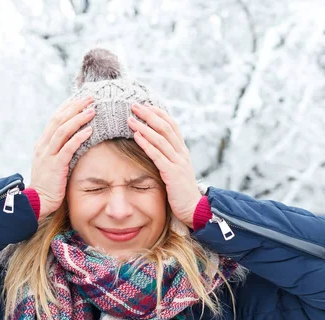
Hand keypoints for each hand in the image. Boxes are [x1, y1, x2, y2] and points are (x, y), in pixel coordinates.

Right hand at [29, 96, 95, 221]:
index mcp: (42, 144)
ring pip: (62, 130)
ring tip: (92, 111)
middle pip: (59, 120)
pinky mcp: (55, 166)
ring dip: (78, 118)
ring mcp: (48, 155)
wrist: (36, 202)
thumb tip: (73, 141)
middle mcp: (43, 146)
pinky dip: (78, 138)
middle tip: (90, 98)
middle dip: (75, 107)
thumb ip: (58, 151)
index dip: (68, 107)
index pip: (55, 119)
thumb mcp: (50, 164)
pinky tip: (89, 131)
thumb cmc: (48, 185)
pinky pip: (67, 148)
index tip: (80, 98)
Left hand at [128, 103, 202, 228]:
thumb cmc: (182, 191)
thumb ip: (169, 158)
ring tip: (131, 119)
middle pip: (165, 128)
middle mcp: (181, 153)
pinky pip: (157, 155)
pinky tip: (136, 136)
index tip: (146, 105)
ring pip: (160, 139)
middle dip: (149, 115)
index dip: (159, 114)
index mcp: (182, 151)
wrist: (194, 208)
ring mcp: (178, 162)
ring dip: (144, 127)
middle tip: (135, 105)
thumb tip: (155, 148)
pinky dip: (146, 144)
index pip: (172, 126)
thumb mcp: (177, 170)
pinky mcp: (172, 173)